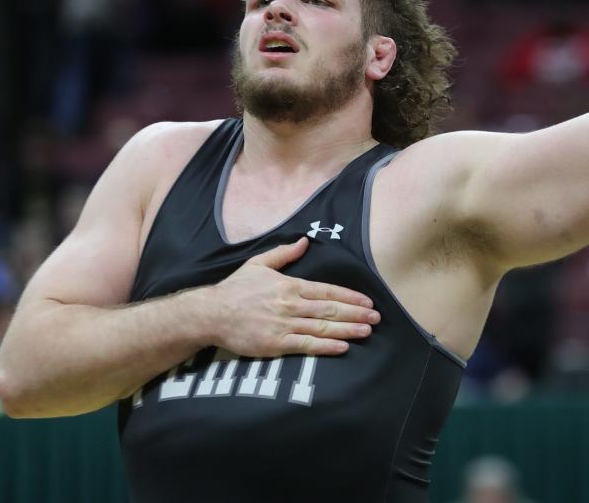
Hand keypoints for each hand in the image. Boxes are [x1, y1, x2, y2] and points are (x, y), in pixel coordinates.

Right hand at [207, 237, 379, 356]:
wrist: (212, 314)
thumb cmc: (235, 290)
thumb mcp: (258, 264)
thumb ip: (283, 253)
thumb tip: (304, 241)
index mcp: (289, 285)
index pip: (327, 290)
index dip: (350, 296)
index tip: (368, 301)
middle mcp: (291, 304)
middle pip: (330, 309)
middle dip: (356, 313)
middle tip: (376, 317)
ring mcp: (284, 324)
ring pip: (322, 327)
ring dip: (348, 329)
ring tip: (367, 331)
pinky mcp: (276, 343)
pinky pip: (306, 345)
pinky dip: (326, 346)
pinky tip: (343, 347)